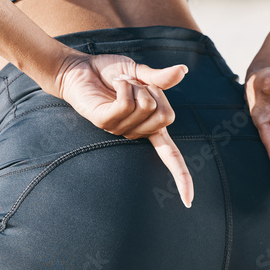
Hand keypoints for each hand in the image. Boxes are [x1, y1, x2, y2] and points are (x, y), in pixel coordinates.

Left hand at [54, 52, 193, 207]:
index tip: (189, 202)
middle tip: (135, 85)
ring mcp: (118, 129)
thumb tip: (183, 71)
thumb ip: (161, 78)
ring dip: (136, 86)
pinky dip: (125, 88)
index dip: (181, 177)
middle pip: (165, 116)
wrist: (80, 67)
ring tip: (120, 84)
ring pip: (146, 107)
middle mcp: (135, 132)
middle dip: (155, 92)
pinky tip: (116, 84)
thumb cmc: (109, 73)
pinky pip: (127, 104)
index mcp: (149, 125)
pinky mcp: (103, 121)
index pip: (170, 157)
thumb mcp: (140, 73)